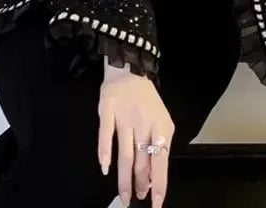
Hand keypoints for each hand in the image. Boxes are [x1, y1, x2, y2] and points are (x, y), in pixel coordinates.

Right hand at [98, 60, 173, 207]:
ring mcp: (125, 117)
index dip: (159, 184)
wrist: (131, 70)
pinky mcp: (108, 110)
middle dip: (139, 183)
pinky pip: (106, 134)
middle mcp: (144, 123)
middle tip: (135, 199)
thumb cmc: (146, 101)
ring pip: (125, 152)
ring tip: (124, 195)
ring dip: (124, 177)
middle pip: (142, 160)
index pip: (161, 161)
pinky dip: (105, 151)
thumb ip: (157, 148)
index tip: (157, 203)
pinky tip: (104, 166)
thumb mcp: (160, 122)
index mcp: (161, 126)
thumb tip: (153, 179)